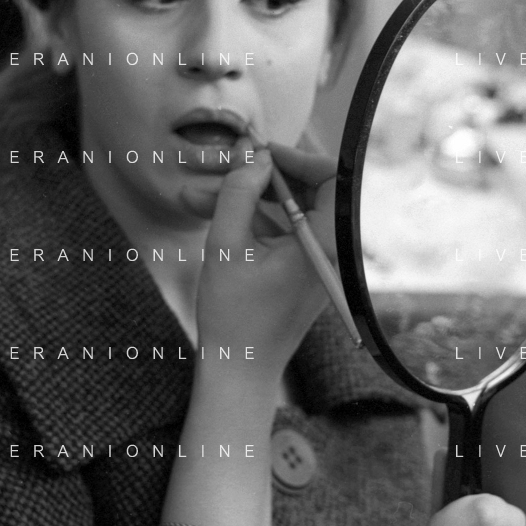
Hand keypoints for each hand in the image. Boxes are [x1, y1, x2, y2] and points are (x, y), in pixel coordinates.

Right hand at [193, 142, 338, 378]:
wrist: (238, 372)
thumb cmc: (234, 316)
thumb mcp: (226, 245)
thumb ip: (239, 192)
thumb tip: (253, 154)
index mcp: (325, 244)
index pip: (331, 180)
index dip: (296, 158)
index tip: (260, 153)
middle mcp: (328, 250)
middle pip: (306, 192)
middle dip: (259, 178)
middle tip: (223, 167)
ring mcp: (314, 262)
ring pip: (286, 212)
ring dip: (244, 199)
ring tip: (194, 193)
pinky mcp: (299, 271)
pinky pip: (280, 233)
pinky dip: (248, 222)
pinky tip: (207, 211)